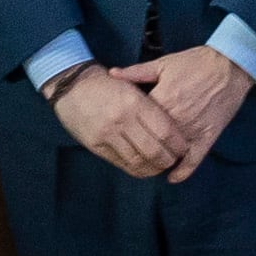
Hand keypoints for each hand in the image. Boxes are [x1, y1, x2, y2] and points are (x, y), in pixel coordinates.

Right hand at [48, 64, 183, 180]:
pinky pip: (121, 163)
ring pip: (138, 161)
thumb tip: (173, 129)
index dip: (178, 144)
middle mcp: (122, 119)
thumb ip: (150, 106)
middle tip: (175, 160)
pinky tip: (144, 168)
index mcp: (134, 101)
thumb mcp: (131, 86)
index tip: (184, 148)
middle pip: (154, 150)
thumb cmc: (106, 85)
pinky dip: (137, 169)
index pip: (165, 130)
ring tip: (161, 166)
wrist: (71, 86)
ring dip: (154, 168)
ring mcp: (107, 134)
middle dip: (169, 159)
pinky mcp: (96, 145)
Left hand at [119, 44, 254, 180]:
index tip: (122, 127)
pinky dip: (182, 171)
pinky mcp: (207, 138)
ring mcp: (192, 131)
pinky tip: (172, 178)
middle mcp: (176, 119)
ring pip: (170, 152)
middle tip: (131, 147)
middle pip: (151, 139)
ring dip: (158, 159)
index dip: (129, 124)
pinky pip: (193, 160)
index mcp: (162, 100)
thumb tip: (111, 74)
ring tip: (147, 163)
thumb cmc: (194, 62)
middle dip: (140, 143)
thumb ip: (136, 72)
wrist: (229, 65)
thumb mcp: (163, 63)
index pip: (137, 120)